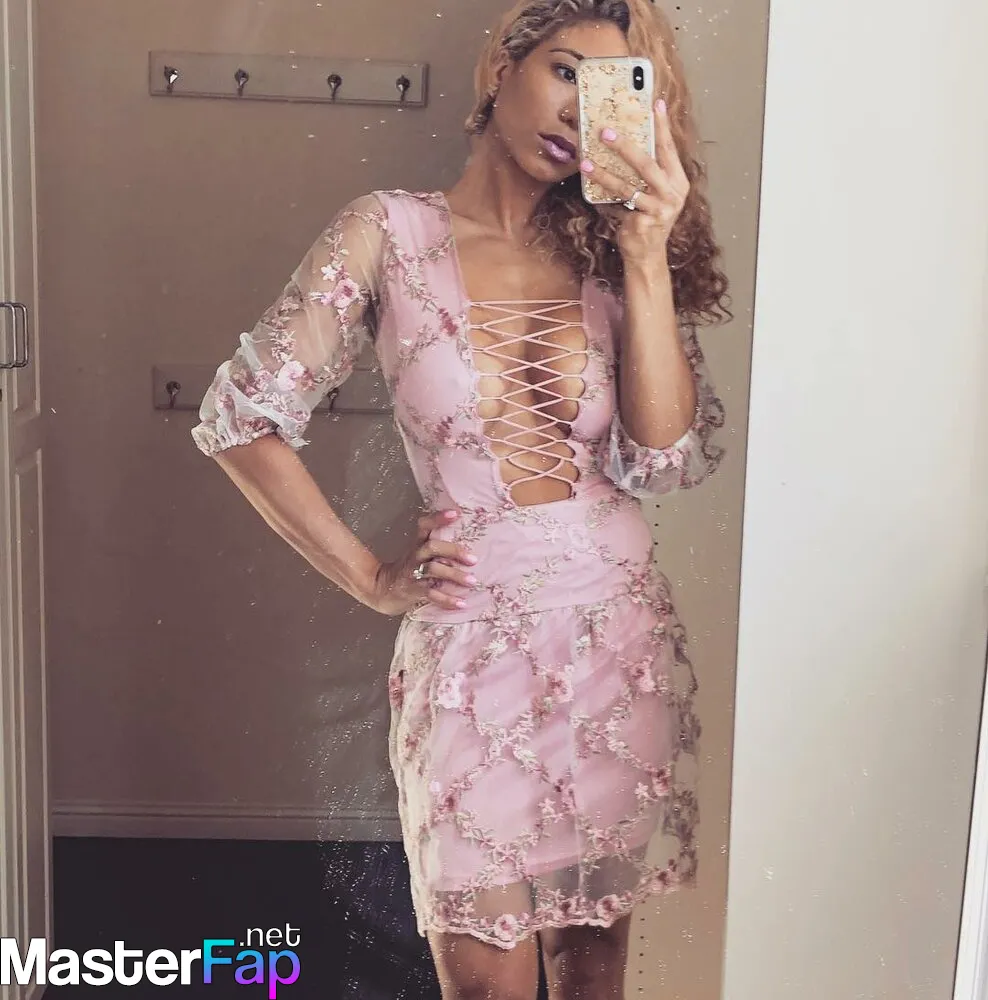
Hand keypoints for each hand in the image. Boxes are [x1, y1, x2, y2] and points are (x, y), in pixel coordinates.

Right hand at [364, 509, 478, 615]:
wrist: (381, 591)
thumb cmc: (407, 571)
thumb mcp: (418, 555)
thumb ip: (437, 549)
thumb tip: (468, 547)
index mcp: (417, 545)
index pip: (425, 526)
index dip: (438, 518)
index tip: (455, 513)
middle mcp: (415, 557)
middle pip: (432, 547)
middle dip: (454, 551)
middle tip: (473, 559)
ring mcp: (413, 573)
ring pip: (434, 570)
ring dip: (454, 575)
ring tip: (472, 581)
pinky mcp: (413, 591)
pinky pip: (431, 594)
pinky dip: (447, 600)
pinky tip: (461, 603)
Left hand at [579, 99, 689, 268]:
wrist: (647, 254)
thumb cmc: (647, 218)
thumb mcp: (651, 192)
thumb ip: (645, 172)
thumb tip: (622, 141)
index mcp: (677, 180)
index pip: (669, 148)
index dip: (662, 126)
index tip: (655, 103)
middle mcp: (673, 192)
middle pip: (648, 162)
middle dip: (625, 145)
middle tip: (605, 131)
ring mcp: (660, 208)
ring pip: (629, 184)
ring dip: (604, 172)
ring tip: (586, 161)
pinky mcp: (644, 221)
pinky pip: (619, 203)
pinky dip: (603, 193)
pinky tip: (590, 183)